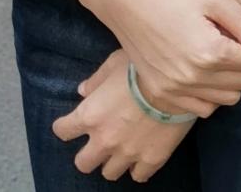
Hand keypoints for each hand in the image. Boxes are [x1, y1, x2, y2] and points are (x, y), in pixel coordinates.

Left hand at [52, 48, 191, 182]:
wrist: (177, 80)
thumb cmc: (142, 66)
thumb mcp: (114, 63)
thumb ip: (96, 81)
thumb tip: (82, 91)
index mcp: (90, 115)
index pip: (63, 131)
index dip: (65, 126)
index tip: (71, 123)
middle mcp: (104, 140)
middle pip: (83, 163)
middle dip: (88, 153)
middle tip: (99, 140)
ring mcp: (128, 153)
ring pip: (109, 174)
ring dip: (113, 161)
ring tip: (122, 148)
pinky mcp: (151, 160)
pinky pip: (138, 176)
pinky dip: (138, 168)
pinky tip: (142, 154)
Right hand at [77, 0, 240, 116]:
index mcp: (209, 52)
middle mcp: (192, 78)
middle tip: (236, 42)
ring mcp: (174, 90)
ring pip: (225, 100)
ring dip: (230, 81)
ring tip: (219, 55)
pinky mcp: (160, 94)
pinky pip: (200, 108)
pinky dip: (209, 95)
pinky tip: (202, 71)